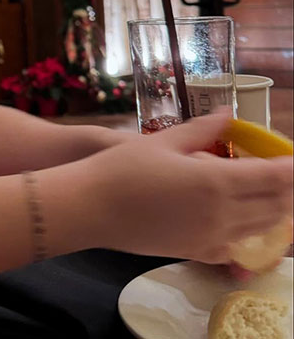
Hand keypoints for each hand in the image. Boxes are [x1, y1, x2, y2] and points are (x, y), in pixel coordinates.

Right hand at [64, 109, 292, 263]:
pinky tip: (242, 221)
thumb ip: (202, 130)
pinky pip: (236, 246)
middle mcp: (222, 214)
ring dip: (274, 210)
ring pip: (260, 228)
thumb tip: (229, 113)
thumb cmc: (123, 167)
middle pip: (274, 205)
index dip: (290, 168)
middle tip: (286, 173)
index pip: (272, 177)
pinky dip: (249, 233)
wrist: (92, 207)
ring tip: (273, 194)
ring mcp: (211, 238)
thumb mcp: (163, 141)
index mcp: (216, 181)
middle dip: (287, 189)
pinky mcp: (196, 252)